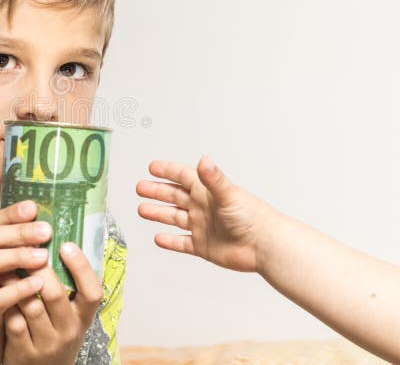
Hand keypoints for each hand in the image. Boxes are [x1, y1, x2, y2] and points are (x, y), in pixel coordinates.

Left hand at [0, 242, 102, 363]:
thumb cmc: (53, 334)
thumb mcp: (68, 316)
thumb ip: (68, 288)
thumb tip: (62, 242)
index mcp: (83, 318)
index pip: (92, 292)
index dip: (81, 267)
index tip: (67, 245)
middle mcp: (68, 332)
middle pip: (54, 294)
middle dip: (37, 268)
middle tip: (25, 248)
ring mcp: (46, 344)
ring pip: (29, 305)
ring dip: (15, 281)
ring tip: (5, 263)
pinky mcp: (23, 352)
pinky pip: (13, 321)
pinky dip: (5, 301)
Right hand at [136, 156, 278, 271]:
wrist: (265, 246)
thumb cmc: (253, 217)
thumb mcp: (229, 194)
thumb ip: (214, 179)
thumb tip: (204, 159)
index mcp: (207, 192)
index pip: (183, 177)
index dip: (168, 171)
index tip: (152, 167)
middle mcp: (203, 207)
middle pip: (174, 196)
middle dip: (157, 191)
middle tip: (140, 187)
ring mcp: (202, 227)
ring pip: (174, 218)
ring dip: (158, 214)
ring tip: (142, 210)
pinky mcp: (203, 246)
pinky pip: (182, 243)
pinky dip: (170, 241)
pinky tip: (158, 238)